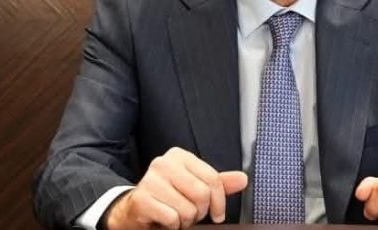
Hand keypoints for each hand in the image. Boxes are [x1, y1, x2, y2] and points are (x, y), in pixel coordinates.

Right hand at [104, 147, 247, 229]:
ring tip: (175, 215)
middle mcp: (164, 163)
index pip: (213, 178)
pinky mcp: (142, 199)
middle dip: (200, 212)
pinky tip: (165, 220)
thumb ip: (218, 183)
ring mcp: (150, 180)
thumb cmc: (167, 197)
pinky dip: (172, 226)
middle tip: (190, 213)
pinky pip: (172, 218)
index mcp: (179, 156)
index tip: (217, 214)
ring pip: (187, 209)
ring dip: (185, 220)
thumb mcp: (194, 187)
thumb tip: (242, 179)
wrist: (134, 210)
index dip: (219, 202)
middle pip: (201, 194)